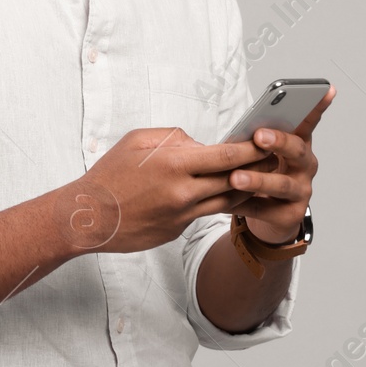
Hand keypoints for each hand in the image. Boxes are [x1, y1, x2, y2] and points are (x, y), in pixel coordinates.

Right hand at [59, 126, 270, 254]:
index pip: (227, 156)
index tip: (268, 141)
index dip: (252, 150)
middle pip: (235, 179)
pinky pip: (207, 213)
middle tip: (276, 158)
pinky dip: (222, 202)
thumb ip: (174, 137)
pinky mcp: (179, 229)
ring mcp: (182, 214)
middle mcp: (183, 191)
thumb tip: (201, 144)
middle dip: (258, 168)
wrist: (89, 217)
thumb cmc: (109, 175)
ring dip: (246, 188)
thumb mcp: (137, 140)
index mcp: (173, 163)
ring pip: (227, 200)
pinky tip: (231, 194)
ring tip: (261, 177)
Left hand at [227, 86, 335, 242]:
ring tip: (236, 178)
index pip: (307, 122)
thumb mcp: (259, 153)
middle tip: (259, 136)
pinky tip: (228, 200)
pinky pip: (266, 208)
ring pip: (281, 183)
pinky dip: (245, 204)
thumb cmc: (263, 174)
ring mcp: (300, 190)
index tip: (325, 90)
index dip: (316, 107)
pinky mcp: (290, 215)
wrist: (270, 216)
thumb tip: (235, 132)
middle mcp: (304, 165)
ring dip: (257, 179)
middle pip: (296, 150)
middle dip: (279, 141)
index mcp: (297, 144)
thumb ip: (252, 141)